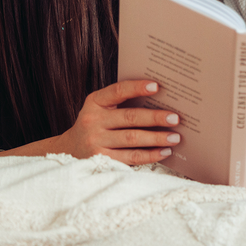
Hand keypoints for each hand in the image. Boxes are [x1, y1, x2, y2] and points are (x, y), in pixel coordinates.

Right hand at [56, 80, 180, 165]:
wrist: (69, 149)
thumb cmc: (94, 124)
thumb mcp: (100, 107)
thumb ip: (121, 101)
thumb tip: (159, 98)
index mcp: (95, 102)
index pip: (118, 91)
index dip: (137, 88)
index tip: (157, 86)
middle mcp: (93, 120)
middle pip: (130, 117)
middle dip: (155, 117)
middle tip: (176, 118)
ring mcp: (96, 141)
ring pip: (132, 139)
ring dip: (157, 138)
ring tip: (175, 137)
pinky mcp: (102, 159)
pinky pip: (130, 157)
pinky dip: (150, 155)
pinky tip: (164, 152)